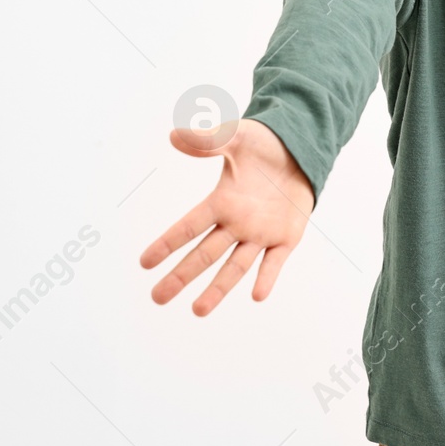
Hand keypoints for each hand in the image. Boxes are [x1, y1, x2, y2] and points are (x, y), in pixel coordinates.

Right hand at [140, 118, 313, 316]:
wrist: (300, 149)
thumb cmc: (263, 144)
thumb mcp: (235, 136)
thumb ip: (207, 139)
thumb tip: (173, 134)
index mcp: (221, 201)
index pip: (189, 226)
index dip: (167, 243)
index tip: (144, 262)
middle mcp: (236, 223)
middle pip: (204, 254)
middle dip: (181, 276)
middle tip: (157, 298)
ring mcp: (260, 233)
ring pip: (235, 266)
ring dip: (218, 288)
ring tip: (198, 311)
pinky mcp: (286, 237)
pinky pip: (274, 261)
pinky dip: (267, 277)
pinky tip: (257, 294)